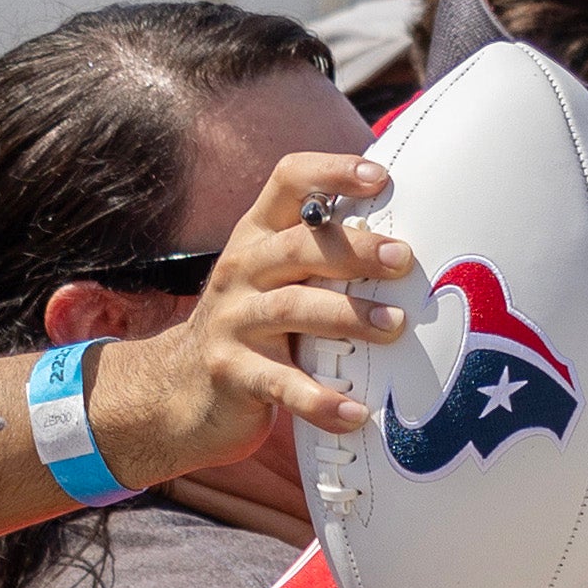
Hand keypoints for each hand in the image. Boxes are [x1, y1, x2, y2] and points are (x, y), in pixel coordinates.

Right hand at [90, 154, 419, 480]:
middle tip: (403, 259)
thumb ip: (321, 260)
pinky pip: (281, 385)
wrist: (180, 390)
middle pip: (297, 247)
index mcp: (258, 239)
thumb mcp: (275, 282)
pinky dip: (320, 400)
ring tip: (394, 326)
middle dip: (353, 249)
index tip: (379, 177)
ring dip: (346, 315)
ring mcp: (233, 322)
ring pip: (291, 309)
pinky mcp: (232, 373)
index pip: (288, 184)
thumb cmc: (252, 328)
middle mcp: (241, 270)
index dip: (330, 172)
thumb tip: (406, 247)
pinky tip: (355, 414)